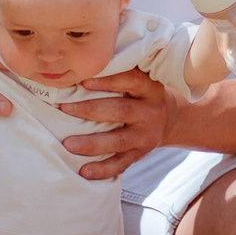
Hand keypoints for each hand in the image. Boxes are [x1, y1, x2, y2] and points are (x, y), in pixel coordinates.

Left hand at [56, 66, 172, 180]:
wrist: (171, 120)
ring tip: (68, 144)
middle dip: (90, 110)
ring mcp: (146, 136)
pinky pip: (121, 164)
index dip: (108, 80)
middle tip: (64, 108)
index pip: (131, 80)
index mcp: (150, 89)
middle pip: (121, 111)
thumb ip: (121, 72)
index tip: (83, 81)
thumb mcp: (143, 80)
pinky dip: (102, 169)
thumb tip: (84, 62)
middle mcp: (150, 112)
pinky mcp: (140, 154)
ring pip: (118, 141)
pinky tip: (83, 171)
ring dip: (92, 144)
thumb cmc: (143, 95)